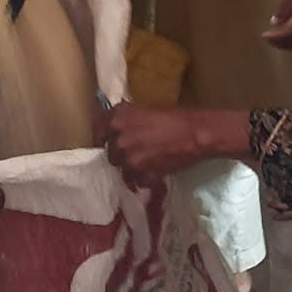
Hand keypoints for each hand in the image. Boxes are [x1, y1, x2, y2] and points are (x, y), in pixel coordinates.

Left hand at [97, 104, 242, 185]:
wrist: (194, 132)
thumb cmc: (174, 117)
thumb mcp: (144, 110)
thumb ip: (127, 121)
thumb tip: (118, 131)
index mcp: (117, 116)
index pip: (98, 132)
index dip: (104, 139)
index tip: (108, 144)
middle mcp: (117, 136)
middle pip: (111, 154)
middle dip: (123, 156)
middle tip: (139, 153)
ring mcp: (127, 156)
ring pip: (124, 170)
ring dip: (134, 169)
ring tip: (152, 162)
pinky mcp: (139, 172)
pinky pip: (138, 181)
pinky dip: (147, 179)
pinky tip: (159, 170)